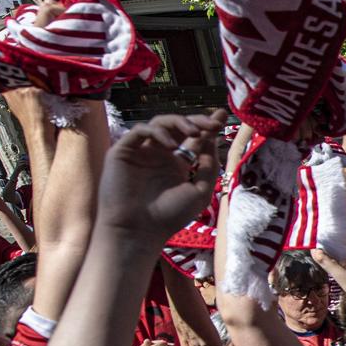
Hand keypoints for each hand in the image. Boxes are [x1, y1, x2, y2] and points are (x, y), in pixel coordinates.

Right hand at [98, 109, 226, 241]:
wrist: (139, 230)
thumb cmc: (169, 216)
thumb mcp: (199, 191)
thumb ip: (208, 166)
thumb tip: (213, 140)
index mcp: (177, 164)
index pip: (193, 138)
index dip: (207, 126)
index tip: (221, 116)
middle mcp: (159, 155)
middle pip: (178, 126)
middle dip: (197, 121)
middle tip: (212, 123)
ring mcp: (141, 151)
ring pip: (159, 123)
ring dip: (179, 122)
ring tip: (194, 132)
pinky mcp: (124, 151)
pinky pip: (140, 130)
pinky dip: (157, 132)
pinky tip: (170, 145)